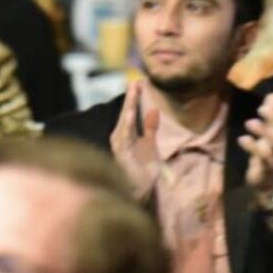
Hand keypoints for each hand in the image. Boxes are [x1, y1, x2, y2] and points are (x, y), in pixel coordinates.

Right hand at [110, 81, 161, 200]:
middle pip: (125, 114)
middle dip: (130, 98)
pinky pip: (124, 137)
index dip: (134, 97)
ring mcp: (119, 146)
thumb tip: (154, 109)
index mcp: (126, 134)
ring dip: (128, 109)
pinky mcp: (121, 155)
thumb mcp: (150, 144)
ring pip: (124, 123)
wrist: (141, 190)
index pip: (130, 112)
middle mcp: (119, 138)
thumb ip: (151, 128)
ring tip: (133, 94)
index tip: (139, 81)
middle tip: (136, 82)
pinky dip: (127, 125)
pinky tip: (131, 115)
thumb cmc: (143, 168)